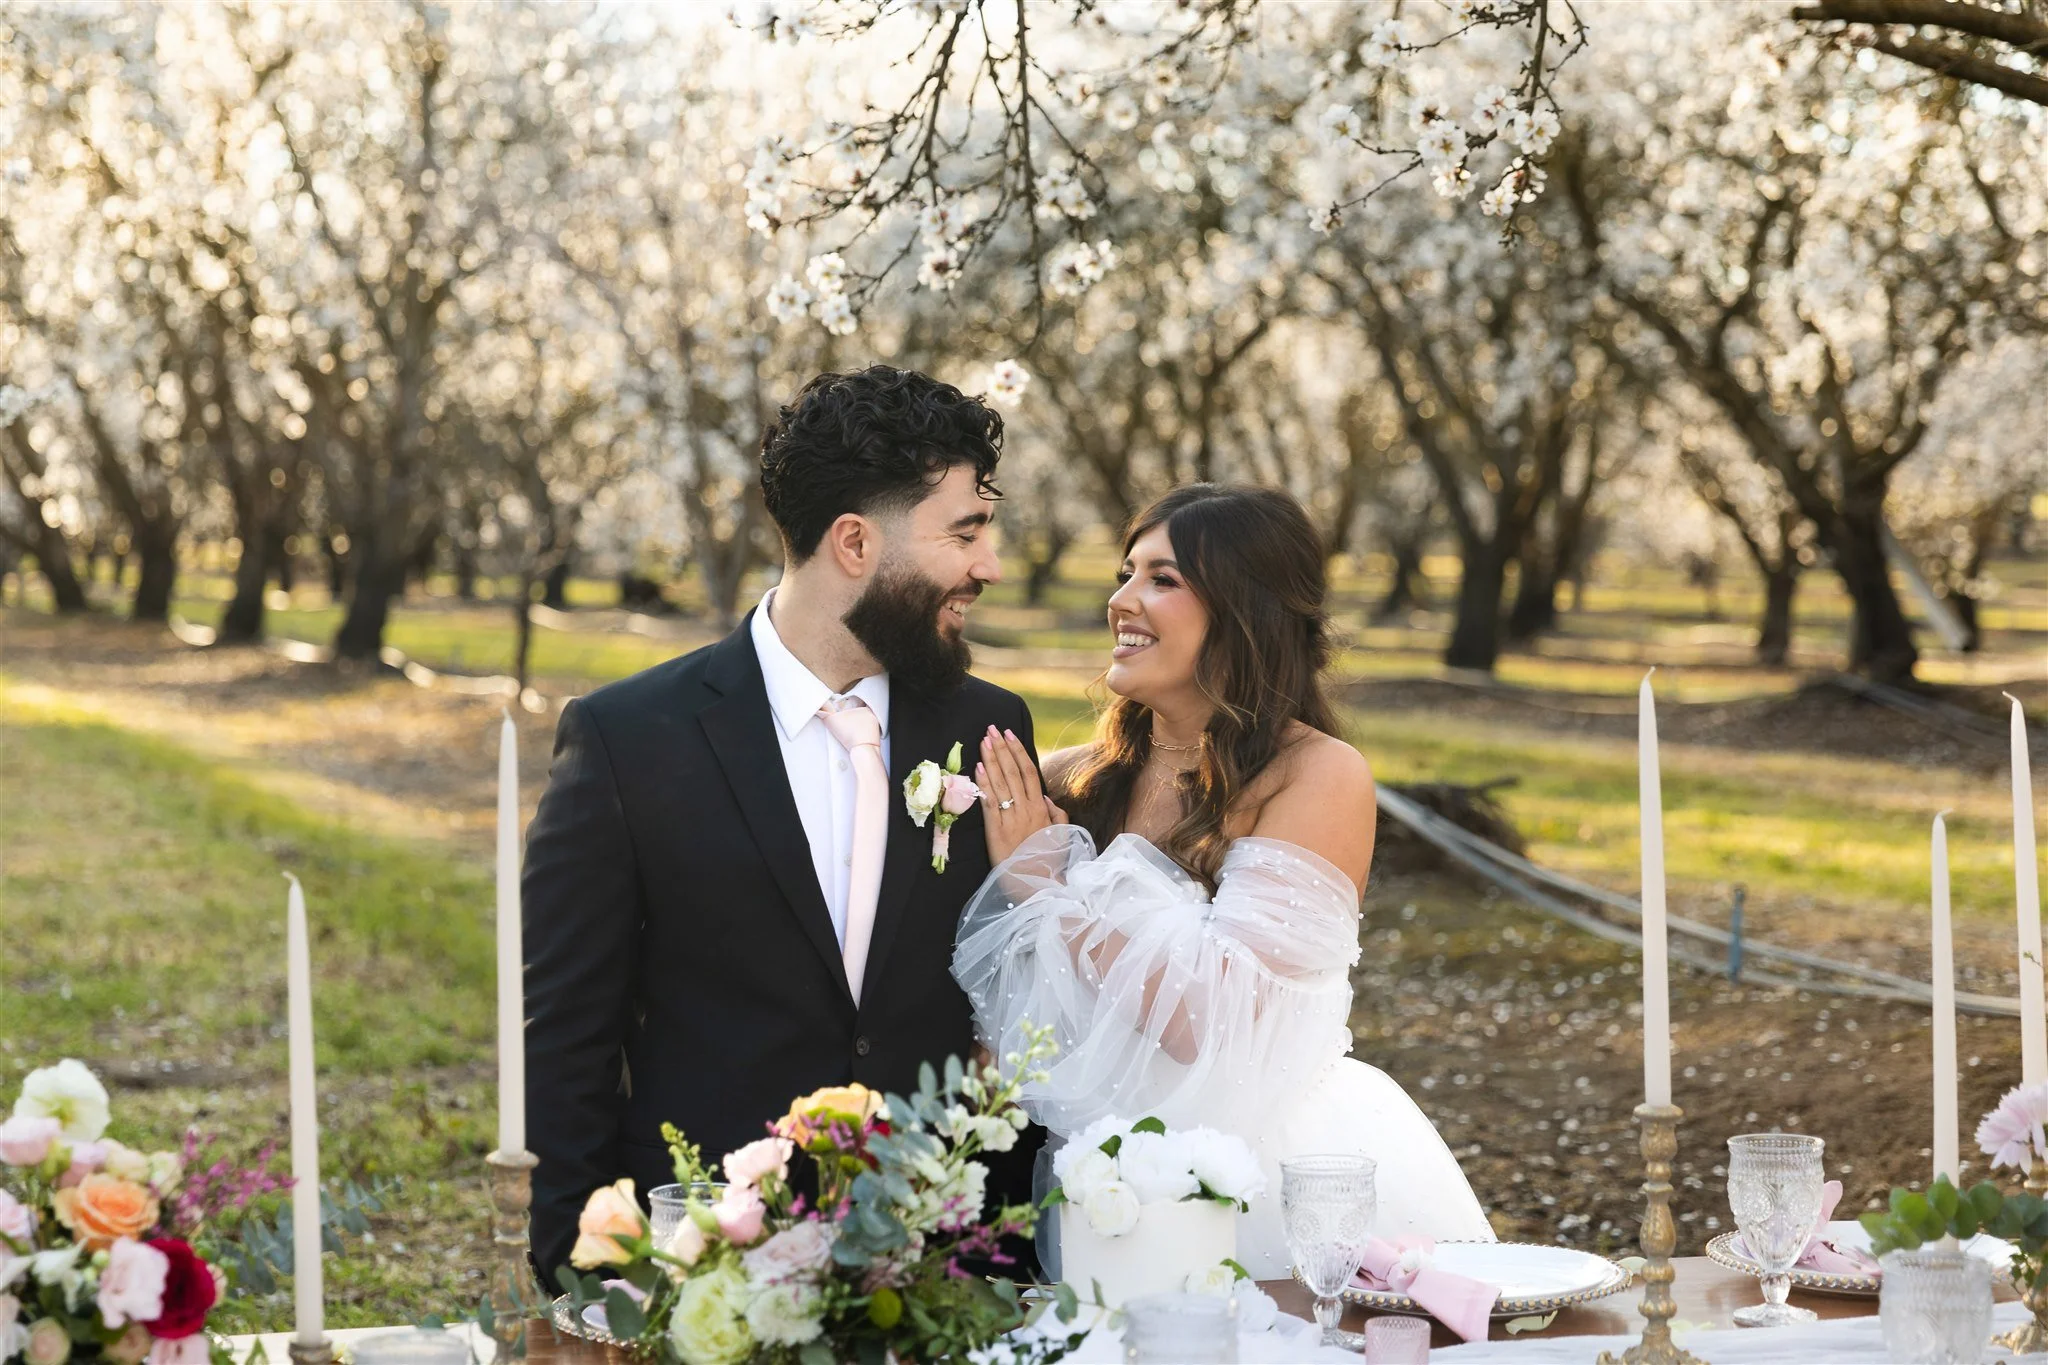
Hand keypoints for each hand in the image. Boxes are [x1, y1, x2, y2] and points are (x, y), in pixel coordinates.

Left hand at [977, 726, 1066, 864]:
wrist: (1037, 886)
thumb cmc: (1049, 861)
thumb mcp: (1060, 835)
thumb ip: (1056, 814)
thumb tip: (1046, 796)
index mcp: (1041, 809)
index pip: (1028, 772)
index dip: (1018, 751)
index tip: (1010, 734)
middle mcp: (1026, 809)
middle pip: (1012, 772)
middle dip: (1001, 748)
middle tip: (991, 729)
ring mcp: (1010, 819)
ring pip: (1000, 783)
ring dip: (991, 759)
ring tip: (983, 741)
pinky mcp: (995, 831)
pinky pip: (989, 803)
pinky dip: (983, 784)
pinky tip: (978, 768)